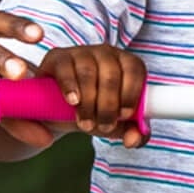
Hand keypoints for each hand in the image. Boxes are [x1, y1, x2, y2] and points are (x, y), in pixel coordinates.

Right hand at [0, 43, 148, 151]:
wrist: (60, 108)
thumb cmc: (95, 111)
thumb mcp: (115, 124)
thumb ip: (132, 134)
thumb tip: (133, 140)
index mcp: (126, 64)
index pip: (135, 70)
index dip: (131, 94)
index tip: (123, 115)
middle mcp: (106, 53)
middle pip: (111, 75)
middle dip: (108, 106)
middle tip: (103, 126)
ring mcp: (81, 52)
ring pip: (89, 73)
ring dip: (89, 102)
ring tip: (85, 122)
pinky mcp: (59, 57)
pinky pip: (66, 69)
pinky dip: (70, 87)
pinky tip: (73, 101)